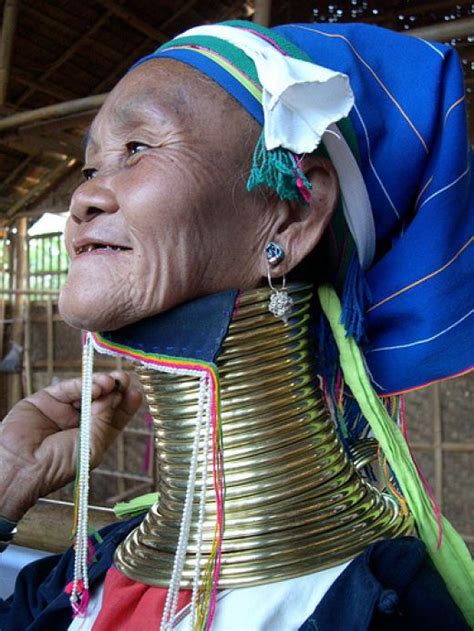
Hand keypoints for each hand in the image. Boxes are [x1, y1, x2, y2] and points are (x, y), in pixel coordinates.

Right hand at [0, 372, 141, 520]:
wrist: (21, 468)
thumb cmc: (58, 466)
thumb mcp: (91, 445)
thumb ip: (104, 418)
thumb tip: (115, 394)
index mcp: (93, 438)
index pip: (115, 417)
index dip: (126, 405)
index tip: (136, 392)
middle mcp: (80, 423)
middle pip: (104, 400)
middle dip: (116, 390)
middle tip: (125, 380)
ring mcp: (64, 410)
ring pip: (88, 391)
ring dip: (103, 384)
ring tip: (111, 383)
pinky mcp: (47, 399)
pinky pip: (70, 387)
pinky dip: (85, 383)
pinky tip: (97, 385)